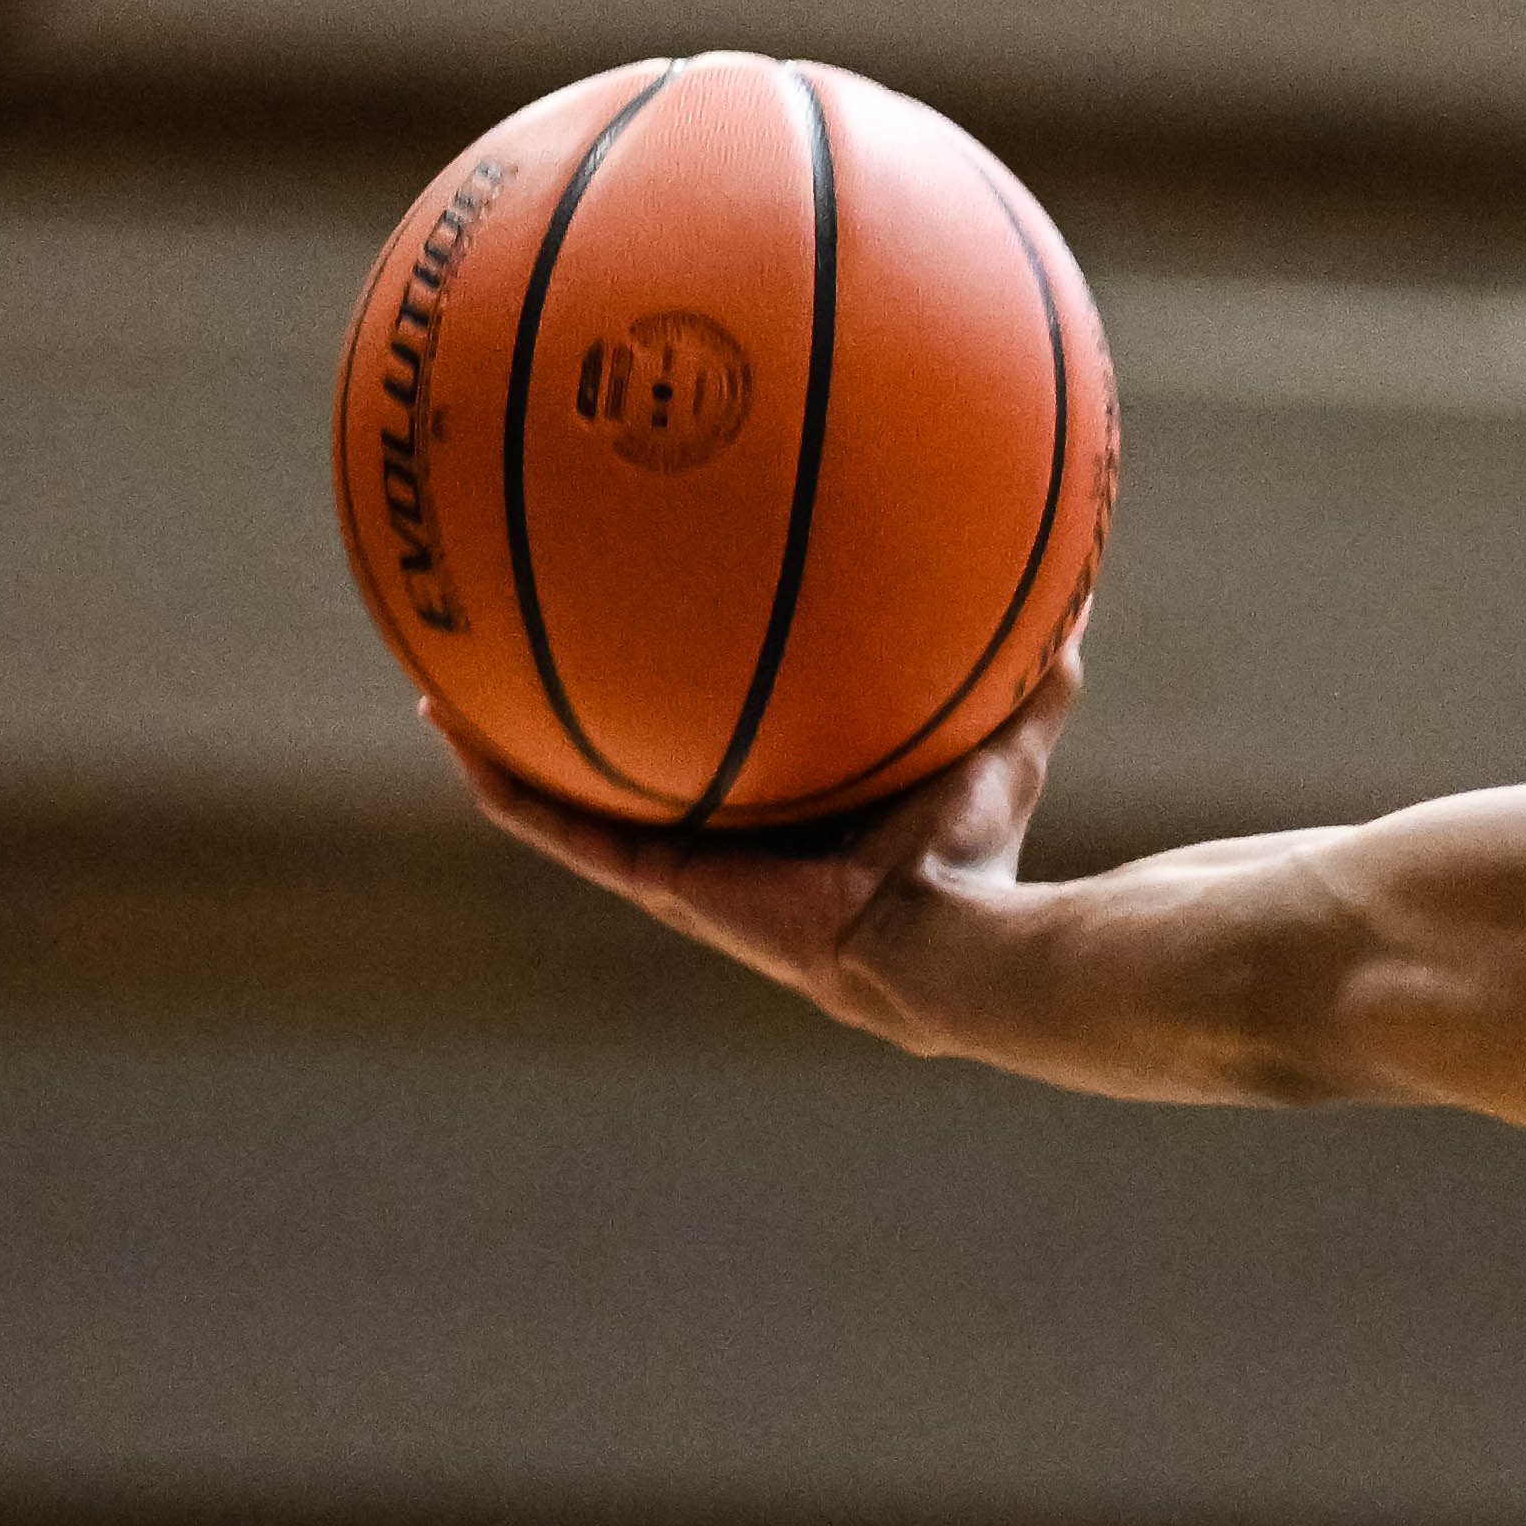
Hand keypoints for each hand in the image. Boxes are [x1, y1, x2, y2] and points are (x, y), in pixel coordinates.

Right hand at [434, 627, 1083, 1038]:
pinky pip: (564, 832)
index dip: (685, 703)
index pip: (723, 750)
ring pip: (572, 804)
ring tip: (443, 688)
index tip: (651, 645)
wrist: (947, 942)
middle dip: (578, 722)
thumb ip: (1038, 664)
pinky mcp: (665, 886)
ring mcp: (687, 869)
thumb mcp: (1008, 734)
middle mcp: (728, 842)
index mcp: (793, 812)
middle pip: (632, 774)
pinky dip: (508, 785)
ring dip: (510, 750)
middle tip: (522, 656)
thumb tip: (1083, 582)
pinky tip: (455, 730)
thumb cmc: (985, 853)